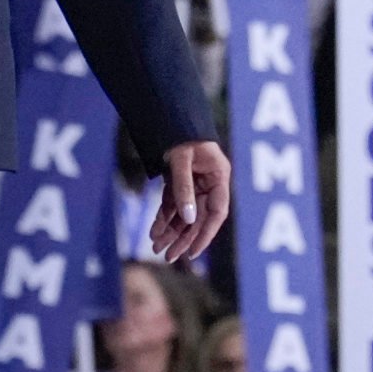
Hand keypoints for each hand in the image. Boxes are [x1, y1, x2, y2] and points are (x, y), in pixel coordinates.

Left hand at [151, 141, 230, 261]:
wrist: (167, 114)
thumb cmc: (179, 132)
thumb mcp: (180, 160)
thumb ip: (184, 189)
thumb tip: (188, 219)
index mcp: (219, 175)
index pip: (216, 212)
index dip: (205, 234)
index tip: (192, 252)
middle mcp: (209, 182)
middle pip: (198, 218)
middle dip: (182, 238)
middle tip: (168, 257)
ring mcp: (194, 183)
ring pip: (183, 214)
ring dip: (170, 231)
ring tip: (156, 248)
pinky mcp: (178, 182)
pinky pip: (171, 205)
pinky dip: (163, 218)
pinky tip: (153, 232)